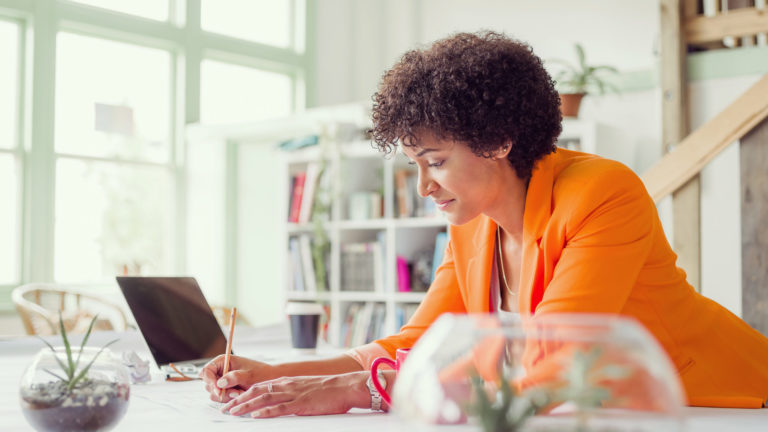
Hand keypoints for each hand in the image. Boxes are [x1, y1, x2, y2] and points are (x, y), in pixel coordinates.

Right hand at [200, 355, 276, 401]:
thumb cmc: (260, 373)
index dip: (209, 380)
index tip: (218, 389)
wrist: (269, 380)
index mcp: (223, 361)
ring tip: (240, 392)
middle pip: (208, 384)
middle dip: (221, 391)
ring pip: (214, 393)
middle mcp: (220, 371)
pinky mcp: (226, 390)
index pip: (207, 371)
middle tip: (236, 392)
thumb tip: (220, 382)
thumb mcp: (248, 375)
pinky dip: (229, 398)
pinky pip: (221, 397)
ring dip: (226, 396)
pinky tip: (240, 394)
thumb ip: (234, 377)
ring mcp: (222, 381)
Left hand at [221, 371, 370, 417]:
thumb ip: (290, 392)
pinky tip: (256, 416)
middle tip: (225, 408)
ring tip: (233, 412)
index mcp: (287, 382)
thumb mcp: (304, 387)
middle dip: (238, 400)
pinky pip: (279, 408)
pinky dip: (265, 412)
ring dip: (246, 406)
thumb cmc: (328, 389)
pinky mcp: (300, 404)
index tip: (231, 401)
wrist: (344, 386)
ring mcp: (292, 394)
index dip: (243, 394)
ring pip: (263, 399)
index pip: (259, 386)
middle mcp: (286, 385)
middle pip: (256, 391)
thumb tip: (278, 400)